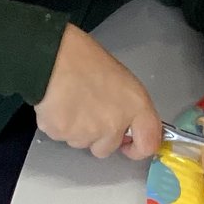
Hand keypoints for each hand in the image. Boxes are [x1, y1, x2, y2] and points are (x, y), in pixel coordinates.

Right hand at [36, 24, 160, 159]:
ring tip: (72, 101)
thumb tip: (124, 124)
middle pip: (107, 148)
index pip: (148, 143)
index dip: (138, 148)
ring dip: (77, 130)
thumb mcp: (121, 79)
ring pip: (82, 143)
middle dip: (98, 136)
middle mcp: (114, 124)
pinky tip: (59, 104)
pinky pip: (61, 136)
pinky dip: (59, 125)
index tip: (130, 143)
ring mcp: (88, 133)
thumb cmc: (85, 59)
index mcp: (135, 106)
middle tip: (89, 111)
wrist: (54, 56)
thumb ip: (128, 107)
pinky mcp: (63, 134)